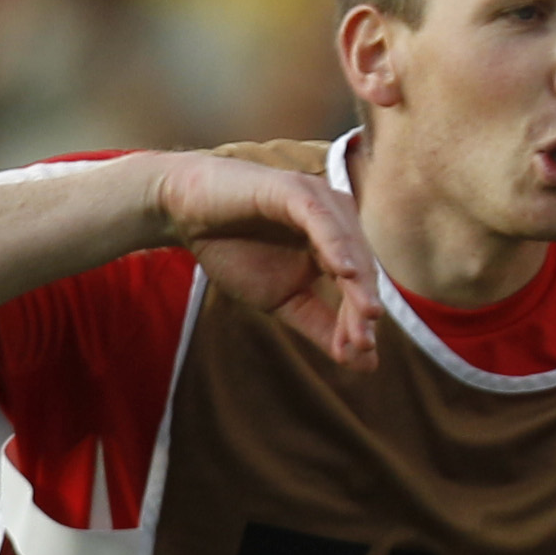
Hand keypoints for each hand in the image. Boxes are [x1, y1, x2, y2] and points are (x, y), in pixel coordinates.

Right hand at [152, 149, 380, 369]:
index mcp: (340, 247)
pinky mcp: (295, 190)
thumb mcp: (283, 300)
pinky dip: (335, 244)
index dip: (360, 321)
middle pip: (361, 269)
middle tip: (365, 344)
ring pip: (348, 246)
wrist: (187, 214)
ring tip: (367, 314)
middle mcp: (338, 222)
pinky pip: (321, 220)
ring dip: (358, 282)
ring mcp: (320, 203)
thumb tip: (366, 364)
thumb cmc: (236, 252)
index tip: (363, 356)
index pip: (359, 288)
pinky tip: (344, 271)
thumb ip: (323, 327)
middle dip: (362, 307)